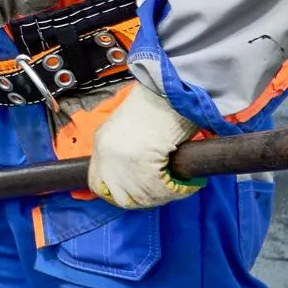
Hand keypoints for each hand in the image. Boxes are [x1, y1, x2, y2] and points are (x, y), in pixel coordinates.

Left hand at [88, 86, 203, 208]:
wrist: (167, 88)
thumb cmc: (155, 102)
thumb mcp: (128, 125)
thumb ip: (125, 149)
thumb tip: (138, 174)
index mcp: (101, 142)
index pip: (97, 183)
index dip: (117, 193)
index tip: (135, 194)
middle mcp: (107, 155)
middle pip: (121, 197)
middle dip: (144, 198)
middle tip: (163, 191)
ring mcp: (123, 162)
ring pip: (143, 197)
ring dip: (164, 196)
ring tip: (179, 185)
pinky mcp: (143, 165)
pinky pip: (162, 191)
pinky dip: (179, 190)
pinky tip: (189, 183)